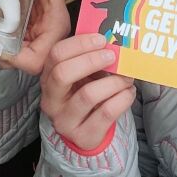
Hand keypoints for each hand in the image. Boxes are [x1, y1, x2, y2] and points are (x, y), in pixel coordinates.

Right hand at [40, 33, 135, 151]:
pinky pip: (106, 113)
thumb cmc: (84, 95)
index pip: (56, 54)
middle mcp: (51, 101)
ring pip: (88, 94)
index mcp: (47, 79)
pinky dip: (122, 98)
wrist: (86, 133)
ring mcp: (65, 121)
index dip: (79, 44)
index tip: (101, 40)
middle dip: (91, 60)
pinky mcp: (83, 137)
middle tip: (112, 56)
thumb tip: (110, 42)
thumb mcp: (80, 77)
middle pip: (63, 73)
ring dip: (113, 81)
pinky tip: (129, 92)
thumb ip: (88, 59)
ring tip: (126, 77)